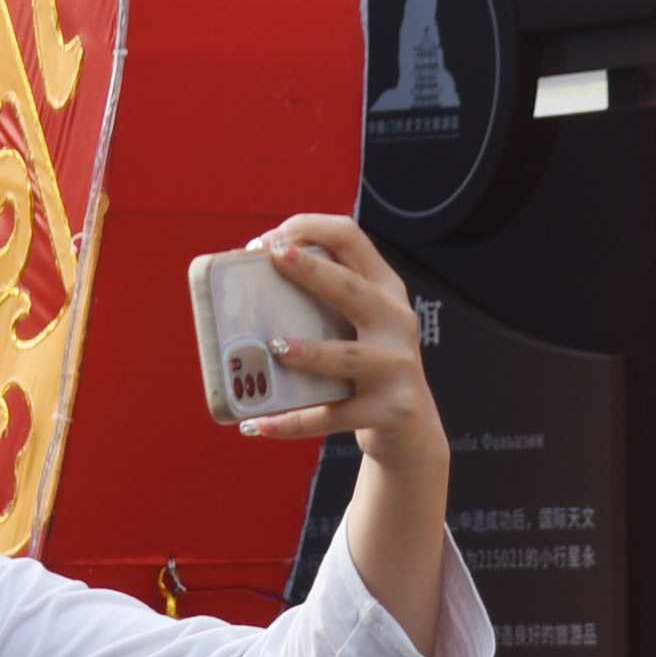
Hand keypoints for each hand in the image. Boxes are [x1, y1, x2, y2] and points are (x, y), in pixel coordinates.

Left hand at [231, 214, 437, 464]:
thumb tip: (244, 287)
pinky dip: (292, 422)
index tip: (270, 242)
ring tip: (274, 347)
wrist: (411, 428)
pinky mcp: (389, 410)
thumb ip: (324, 300)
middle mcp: (396, 321)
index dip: (311, 228)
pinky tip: (257, 424)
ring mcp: (396, 367)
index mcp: (384, 289)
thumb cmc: (366, 366)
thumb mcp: (361, 324)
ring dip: (310, 352)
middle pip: (352, 289)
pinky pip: (332, 417)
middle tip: (274, 259)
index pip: (352, 238)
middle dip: (312, 271)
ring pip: (347, 358)